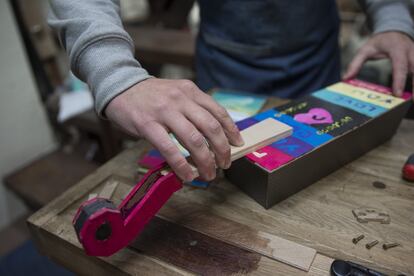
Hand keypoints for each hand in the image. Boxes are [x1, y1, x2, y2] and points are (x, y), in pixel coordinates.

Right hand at [105, 78, 243, 181]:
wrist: (120, 86)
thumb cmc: (152, 95)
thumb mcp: (177, 92)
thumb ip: (194, 107)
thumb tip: (213, 133)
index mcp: (191, 91)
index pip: (218, 112)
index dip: (231, 130)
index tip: (238, 144)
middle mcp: (181, 99)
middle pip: (210, 127)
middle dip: (222, 149)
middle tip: (225, 164)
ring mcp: (164, 112)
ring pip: (194, 140)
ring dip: (206, 161)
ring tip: (209, 174)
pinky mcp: (148, 125)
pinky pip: (169, 149)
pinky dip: (181, 165)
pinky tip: (188, 175)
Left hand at [344, 31, 413, 97]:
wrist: (393, 29)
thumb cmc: (379, 41)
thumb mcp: (365, 49)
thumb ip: (355, 63)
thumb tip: (346, 78)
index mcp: (397, 49)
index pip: (400, 66)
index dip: (399, 80)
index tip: (397, 94)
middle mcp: (410, 51)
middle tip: (411, 100)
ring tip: (412, 98)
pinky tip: (412, 92)